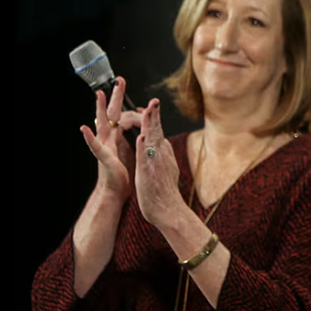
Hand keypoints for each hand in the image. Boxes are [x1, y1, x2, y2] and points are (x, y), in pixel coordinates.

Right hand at [79, 76, 142, 202]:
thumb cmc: (125, 172)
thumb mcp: (134, 151)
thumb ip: (136, 136)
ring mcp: (105, 147)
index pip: (125, 115)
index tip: (135, 93)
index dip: (130, 103)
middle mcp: (110, 138)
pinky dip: (89, 138)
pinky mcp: (104, 158)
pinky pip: (96, 146)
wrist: (117, 192)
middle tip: (119, 80)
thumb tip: (145, 124)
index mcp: (119, 136)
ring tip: (99, 95)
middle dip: (116, 97)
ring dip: (100, 109)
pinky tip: (84, 129)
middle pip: (113, 113)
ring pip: (102, 124)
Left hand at [134, 98, 183, 227]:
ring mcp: (155, 163)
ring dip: (151, 125)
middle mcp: (161, 155)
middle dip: (155, 114)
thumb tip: (164, 144)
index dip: (152, 118)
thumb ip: (163, 154)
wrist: (168, 209)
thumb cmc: (165, 191)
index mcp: (163, 153)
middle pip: (157, 131)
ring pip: (153, 140)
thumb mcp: (166, 167)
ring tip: (149, 110)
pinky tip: (141, 138)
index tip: (149, 108)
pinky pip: (145, 158)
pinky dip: (143, 147)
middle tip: (154, 101)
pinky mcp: (148, 172)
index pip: (157, 131)